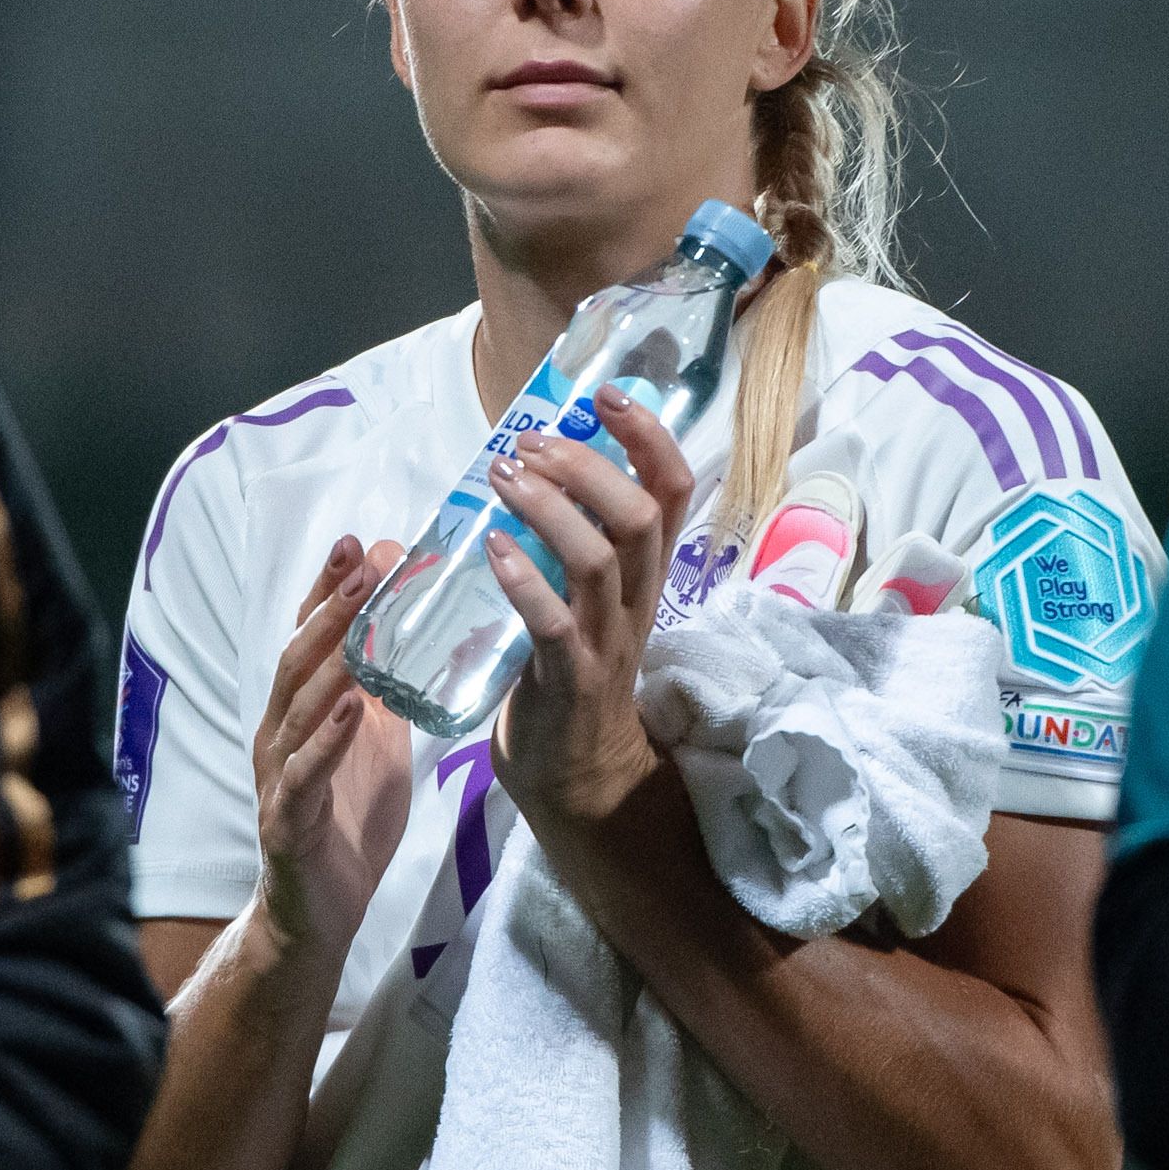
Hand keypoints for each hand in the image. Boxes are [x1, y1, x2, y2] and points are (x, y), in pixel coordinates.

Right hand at [252, 535, 415, 954]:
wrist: (320, 914)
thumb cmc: (345, 823)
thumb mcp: (377, 745)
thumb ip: (387, 691)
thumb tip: (421, 634)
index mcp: (303, 712)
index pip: (312, 638)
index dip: (330, 590)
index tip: (360, 542)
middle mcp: (282, 733)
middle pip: (300, 656)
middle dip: (329, 605)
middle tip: (359, 560)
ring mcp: (279, 774)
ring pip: (296, 704)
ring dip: (327, 655)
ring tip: (357, 614)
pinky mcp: (286, 819)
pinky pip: (304, 772)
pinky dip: (326, 738)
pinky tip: (351, 708)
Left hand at [482, 384, 690, 847]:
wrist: (578, 774)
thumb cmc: (573, 668)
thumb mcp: (590, 594)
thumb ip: (575, 537)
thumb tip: (532, 463)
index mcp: (646, 573)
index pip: (674, 491)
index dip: (650, 437)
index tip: (606, 395)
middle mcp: (638, 600)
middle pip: (640, 515)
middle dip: (587, 465)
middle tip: (528, 444)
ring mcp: (608, 641)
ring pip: (600, 559)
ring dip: (549, 508)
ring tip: (501, 478)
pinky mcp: (570, 680)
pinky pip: (555, 624)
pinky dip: (525, 580)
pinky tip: (494, 550)